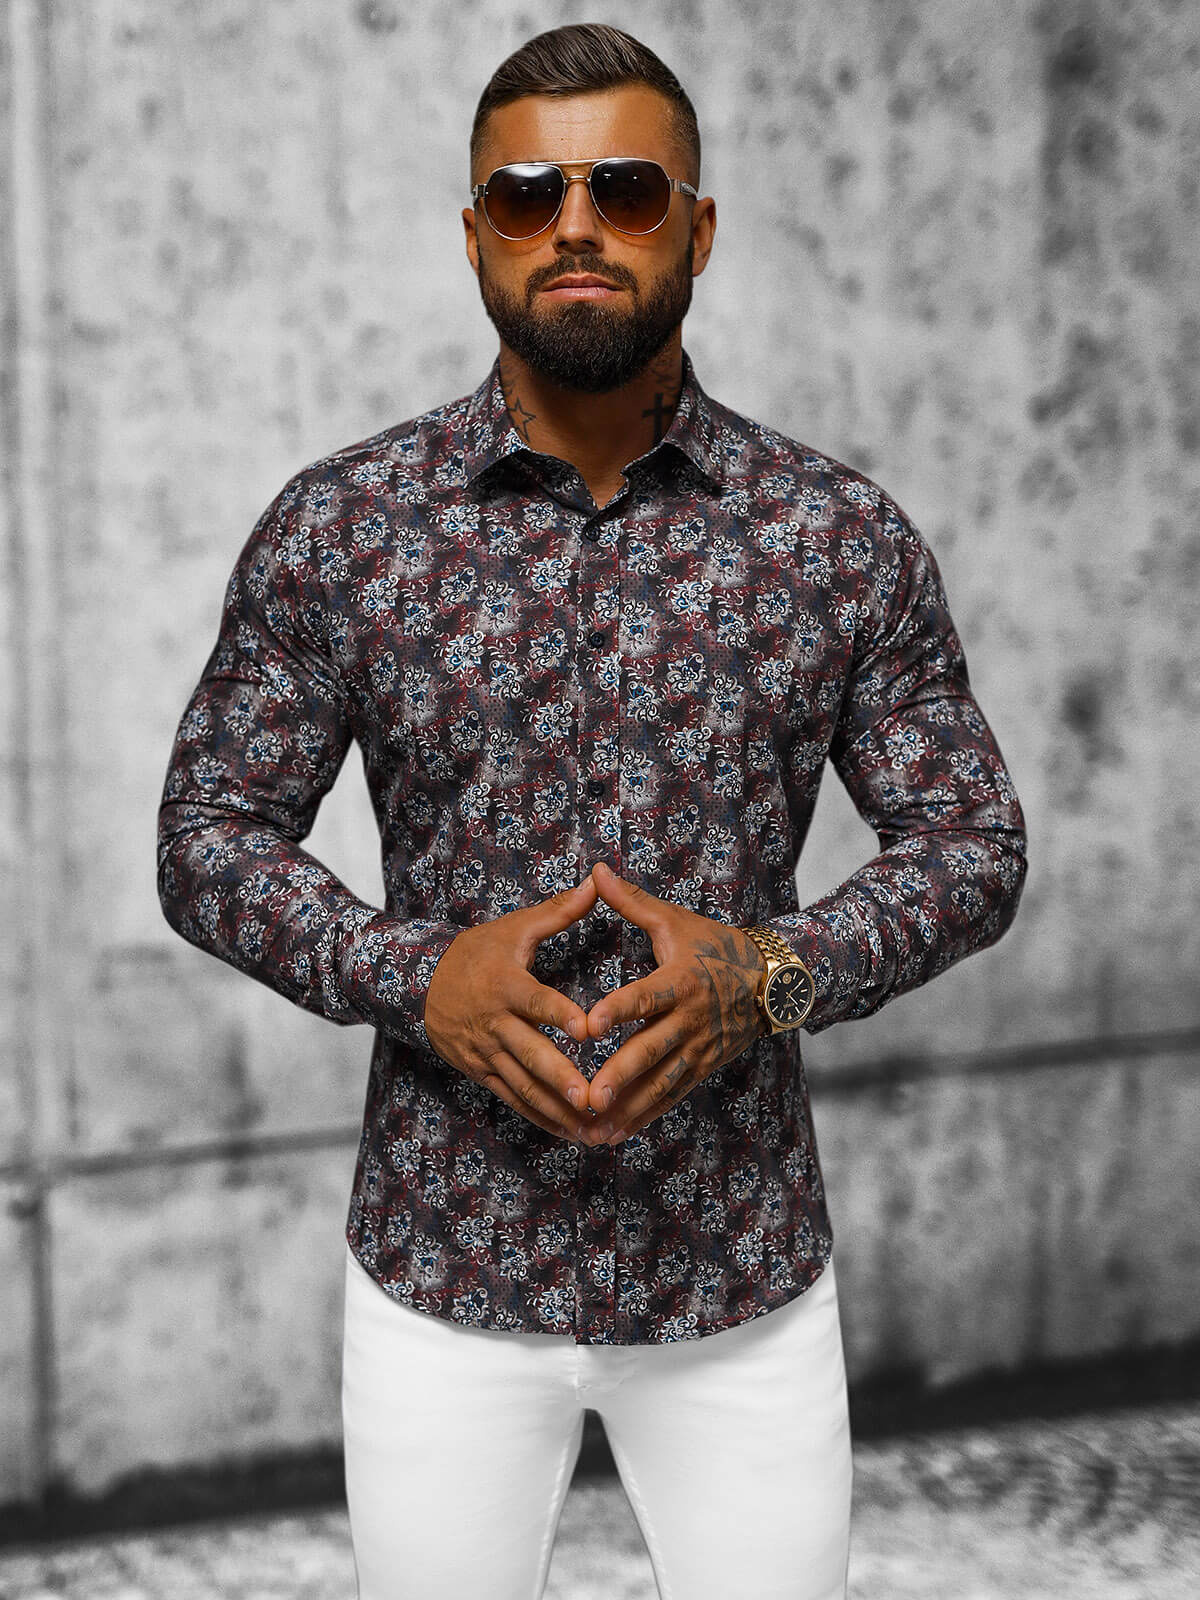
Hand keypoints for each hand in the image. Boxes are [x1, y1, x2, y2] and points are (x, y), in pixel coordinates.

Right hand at [423, 878, 600, 1142]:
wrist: (420, 984)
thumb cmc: (477, 952)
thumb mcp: (513, 928)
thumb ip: (557, 911)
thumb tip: (596, 883)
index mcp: (506, 984)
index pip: (536, 1001)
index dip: (560, 1015)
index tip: (588, 1029)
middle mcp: (495, 1023)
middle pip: (531, 1054)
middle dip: (562, 1078)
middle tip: (593, 1097)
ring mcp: (486, 1052)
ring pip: (523, 1085)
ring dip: (557, 1108)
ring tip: (591, 1126)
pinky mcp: (481, 1072)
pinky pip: (512, 1100)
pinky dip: (541, 1118)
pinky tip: (569, 1133)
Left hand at [582, 862, 766, 1141]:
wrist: (771, 979)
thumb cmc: (714, 944)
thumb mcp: (675, 920)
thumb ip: (631, 901)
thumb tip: (595, 870)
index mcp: (679, 980)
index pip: (644, 997)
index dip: (617, 1011)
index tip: (587, 1026)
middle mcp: (690, 1018)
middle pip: (651, 1049)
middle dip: (620, 1075)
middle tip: (590, 1094)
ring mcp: (698, 1047)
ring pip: (661, 1082)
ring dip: (629, 1106)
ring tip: (596, 1127)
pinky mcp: (703, 1067)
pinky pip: (672, 1095)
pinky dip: (646, 1115)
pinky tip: (618, 1132)